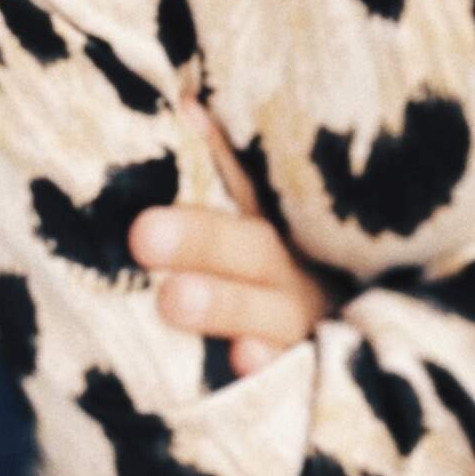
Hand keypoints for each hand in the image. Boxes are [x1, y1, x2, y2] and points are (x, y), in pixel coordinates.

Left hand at [129, 96, 327, 375]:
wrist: (331, 349)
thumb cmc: (261, 279)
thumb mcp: (247, 222)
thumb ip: (217, 170)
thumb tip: (179, 101)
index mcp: (274, 224)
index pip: (245, 182)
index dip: (216, 151)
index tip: (182, 115)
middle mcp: (289, 270)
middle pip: (252, 247)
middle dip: (201, 239)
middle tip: (143, 233)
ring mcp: (296, 324)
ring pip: (268, 313)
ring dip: (224, 305)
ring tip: (172, 300)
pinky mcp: (302, 374)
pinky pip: (291, 374)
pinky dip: (268, 367)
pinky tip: (244, 361)